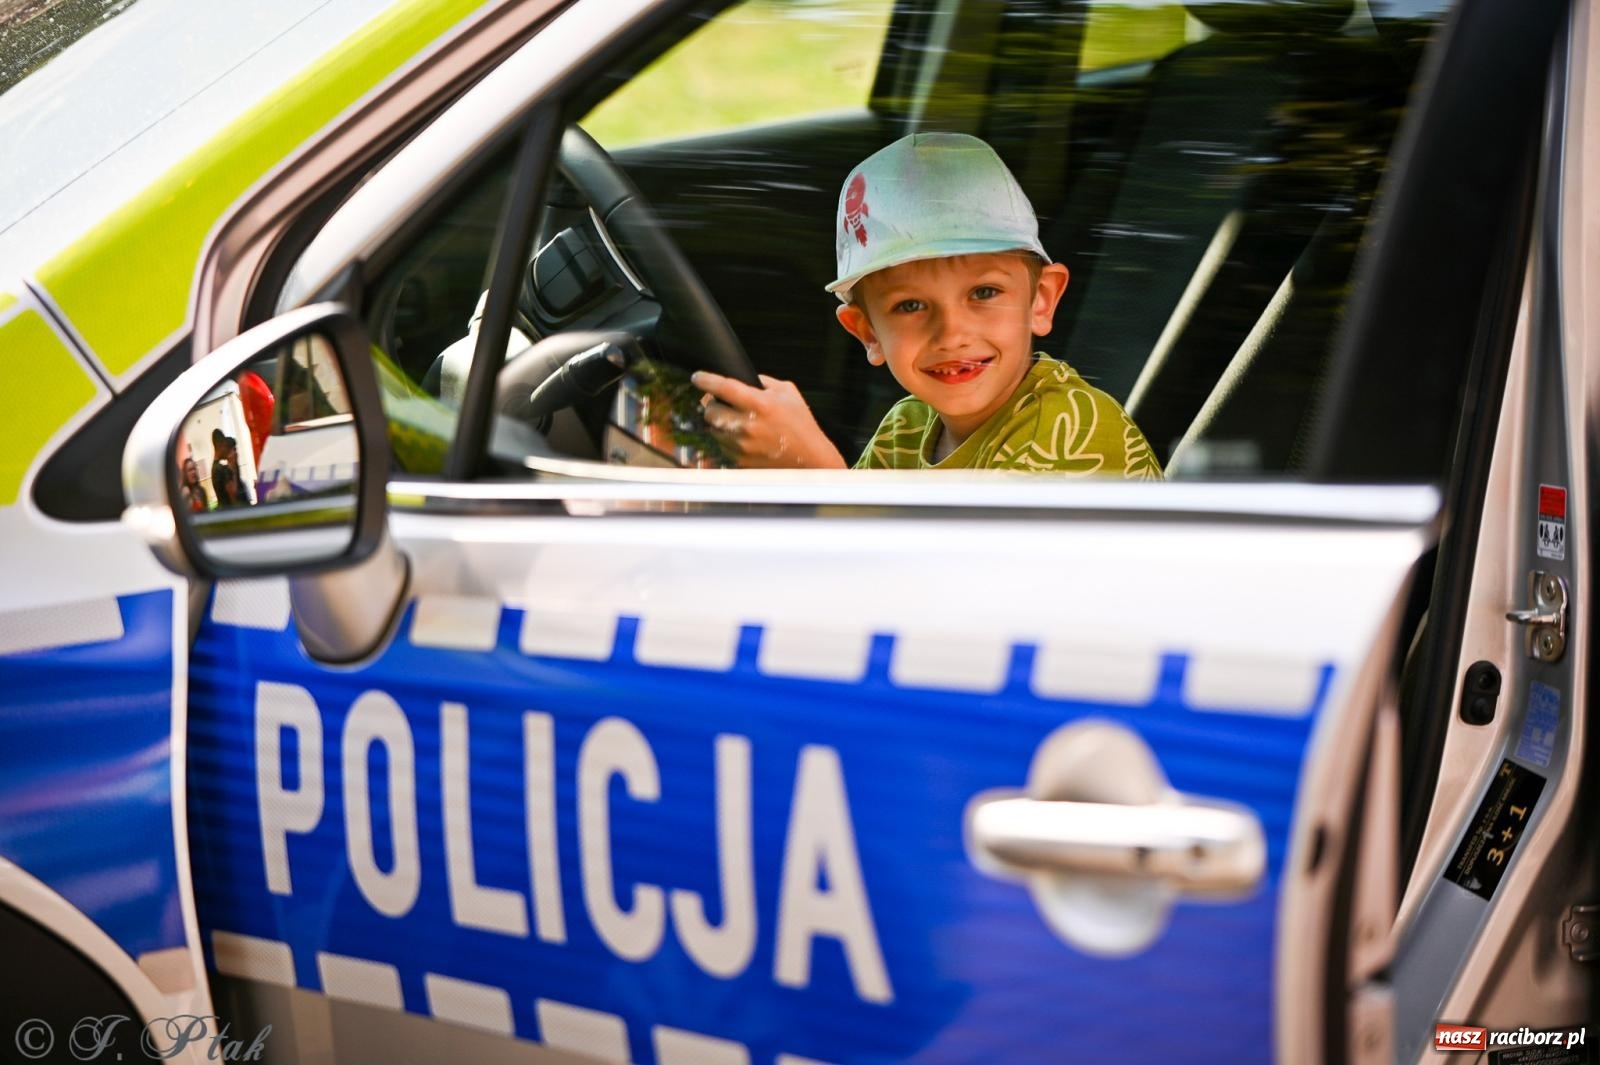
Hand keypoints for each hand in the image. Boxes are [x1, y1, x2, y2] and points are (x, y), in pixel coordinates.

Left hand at [692, 371, 847, 468]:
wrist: (809, 458)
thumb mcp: (788, 393)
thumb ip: (763, 382)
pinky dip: (726, 439)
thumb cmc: (800, 423)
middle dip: (712, 405)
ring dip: (719, 423)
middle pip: (710, 412)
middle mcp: (748, 425)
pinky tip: (741, 437)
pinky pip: (722, 446)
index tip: (697, 377)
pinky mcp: (740, 460)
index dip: (706, 380)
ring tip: (735, 422)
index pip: (724, 388)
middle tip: (720, 403)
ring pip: (713, 430)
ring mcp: (742, 445)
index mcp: (760, 405)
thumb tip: (741, 377)